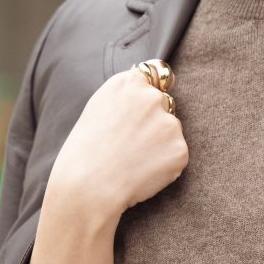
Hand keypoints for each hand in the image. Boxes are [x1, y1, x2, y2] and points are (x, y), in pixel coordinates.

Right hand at [47, 67, 188, 215]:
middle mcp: (152, 97)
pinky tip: (141, 173)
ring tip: (131, 161)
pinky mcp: (179, 149)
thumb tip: (148, 89)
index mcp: (130, 83)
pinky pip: (175, 156)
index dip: (148, 98)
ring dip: (159, 144)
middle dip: (154, 122)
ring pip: (170, 131)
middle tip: (129, 145)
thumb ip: (125, 97)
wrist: (87, 186)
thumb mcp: (97, 109)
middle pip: (164, 104)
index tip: (141, 114)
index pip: (155, 77)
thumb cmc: (84, 151)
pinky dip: (164, 165)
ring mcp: (169, 123)